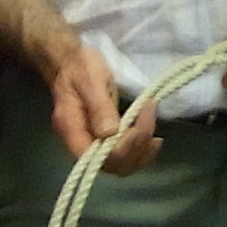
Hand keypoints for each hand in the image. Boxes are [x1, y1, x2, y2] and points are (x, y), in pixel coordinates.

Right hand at [50, 42, 159, 173]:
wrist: (70, 61)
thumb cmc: (80, 66)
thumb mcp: (90, 80)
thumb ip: (99, 107)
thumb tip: (111, 133)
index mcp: (72, 130)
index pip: (98, 157)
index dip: (124, 146)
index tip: (140, 119)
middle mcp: (80, 143)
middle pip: (112, 165)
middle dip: (137, 147)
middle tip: (149, 118)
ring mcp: (93, 144)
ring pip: (121, 165)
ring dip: (142, 152)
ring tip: (155, 134)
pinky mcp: (104, 140)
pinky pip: (123, 156)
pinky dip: (140, 151)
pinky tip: (152, 140)